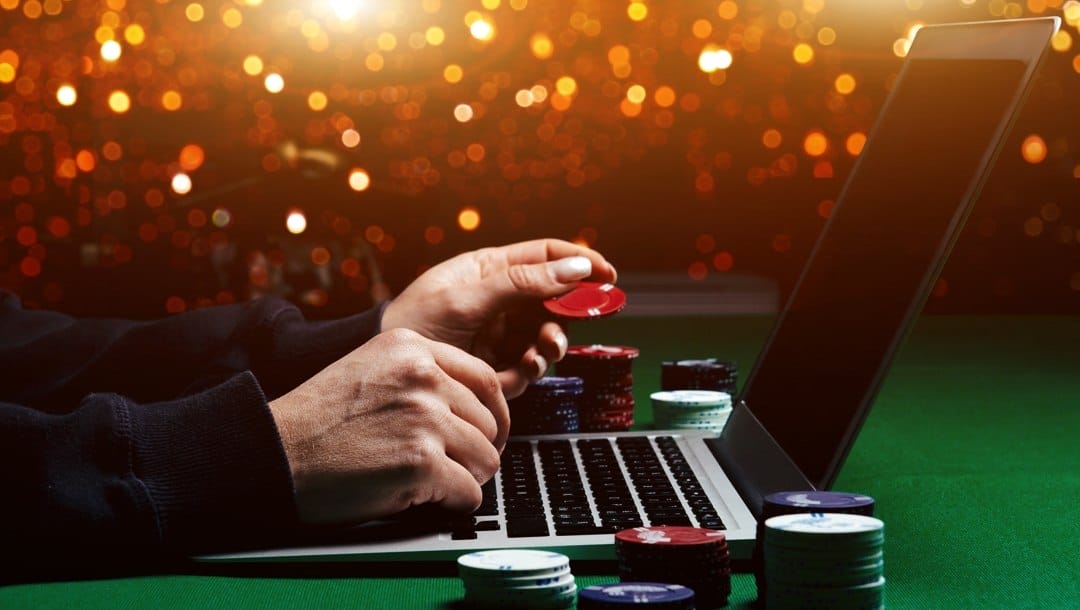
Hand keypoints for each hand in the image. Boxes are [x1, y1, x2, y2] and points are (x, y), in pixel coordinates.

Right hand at [267, 328, 507, 524]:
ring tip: (434, 483)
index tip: (488, 432)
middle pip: (488, 422)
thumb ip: (420, 375)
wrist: (275, 452)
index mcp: (412, 348)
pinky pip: (468, 493)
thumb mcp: (370, 368)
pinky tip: (427, 500)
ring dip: (466, 478)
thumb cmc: (318, 420)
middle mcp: (423, 376)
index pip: (486, 378)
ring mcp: (424, 418)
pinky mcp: (422, 462)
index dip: (493, 413)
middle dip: (476, 450)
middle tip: (453, 466)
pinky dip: (454, 504)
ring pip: (486, 458)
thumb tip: (472, 405)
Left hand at [381, 239, 616, 397]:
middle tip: (585, 317)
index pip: (545, 257)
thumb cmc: (416, 321)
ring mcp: (500, 336)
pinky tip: (526, 366)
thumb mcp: (468, 296)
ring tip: (546, 346)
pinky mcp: (496, 369)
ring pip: (547, 335)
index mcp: (491, 270)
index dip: (580, 262)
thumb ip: (522, 282)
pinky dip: (534, 367)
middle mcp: (501, 301)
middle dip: (571, 309)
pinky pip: (530, 367)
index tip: (608, 275)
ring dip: (554, 341)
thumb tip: (576, 268)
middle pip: (555, 298)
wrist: (388, 370)